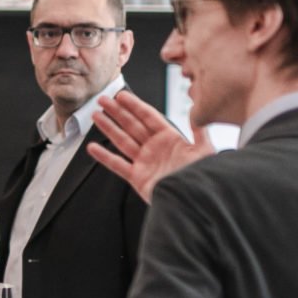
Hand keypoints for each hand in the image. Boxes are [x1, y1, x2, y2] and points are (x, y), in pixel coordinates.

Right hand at [86, 87, 212, 204]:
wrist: (193, 201)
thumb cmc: (201, 177)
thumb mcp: (205, 151)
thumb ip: (199, 132)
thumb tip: (196, 113)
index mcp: (170, 139)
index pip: (149, 117)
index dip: (134, 105)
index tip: (121, 95)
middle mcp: (155, 148)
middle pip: (132, 125)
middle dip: (117, 112)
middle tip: (103, 100)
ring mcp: (145, 162)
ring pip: (122, 140)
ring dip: (108, 128)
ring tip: (95, 116)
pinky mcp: (137, 177)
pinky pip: (117, 164)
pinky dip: (104, 157)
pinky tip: (93, 148)